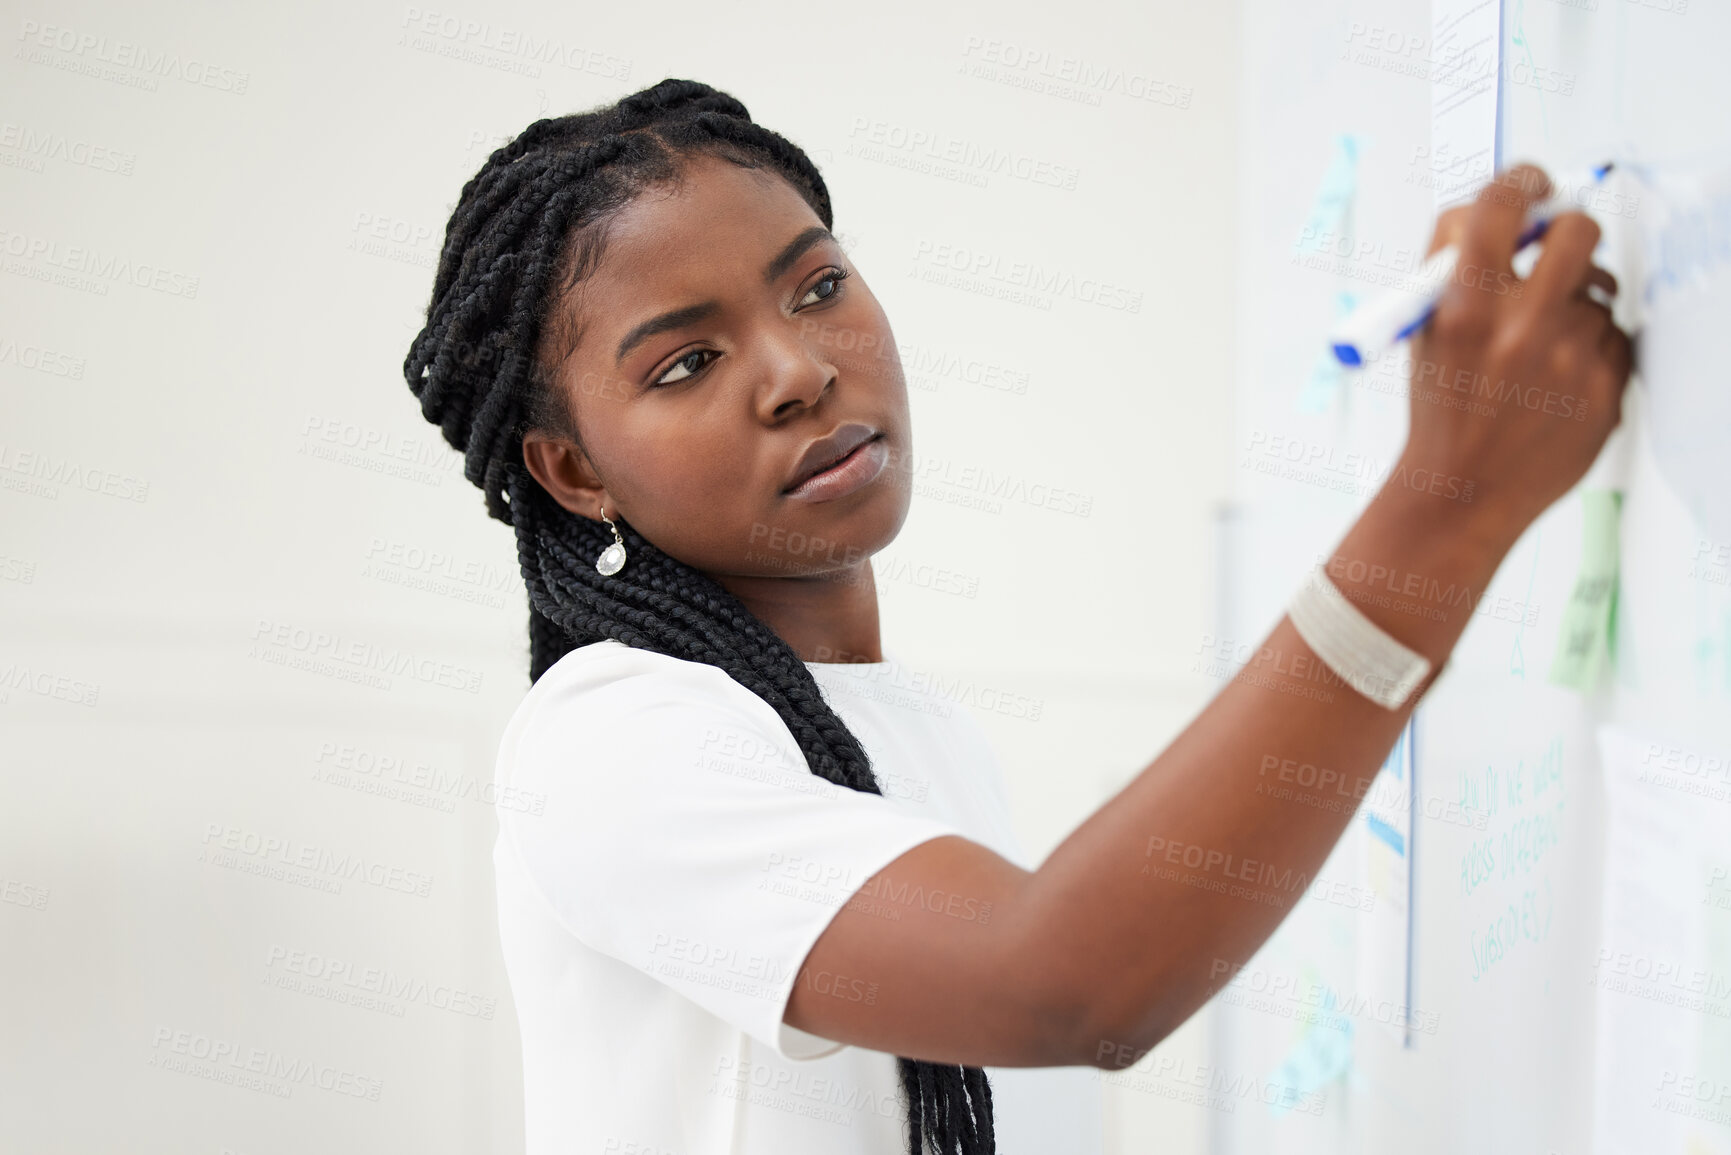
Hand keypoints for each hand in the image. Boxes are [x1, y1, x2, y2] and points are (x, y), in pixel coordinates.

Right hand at [1398, 163, 1632, 542]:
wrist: (1464, 491)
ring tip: (1540, 348)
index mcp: (1464, 308)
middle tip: (1555, 251)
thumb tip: (1502, 204)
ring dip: (1575, 305)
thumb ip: (1454, 263)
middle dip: (1567, 232)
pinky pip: (1617, 334)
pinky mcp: (1607, 386)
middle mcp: (1521, 328)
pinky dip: (1592, 347)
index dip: (1521, 180)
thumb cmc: (1441, 407)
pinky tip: (1558, 378)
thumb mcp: (1424, 331)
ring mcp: (1571, 358)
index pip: (1500, 206)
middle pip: (1578, 231)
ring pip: (1598, 292)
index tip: (1531, 183)